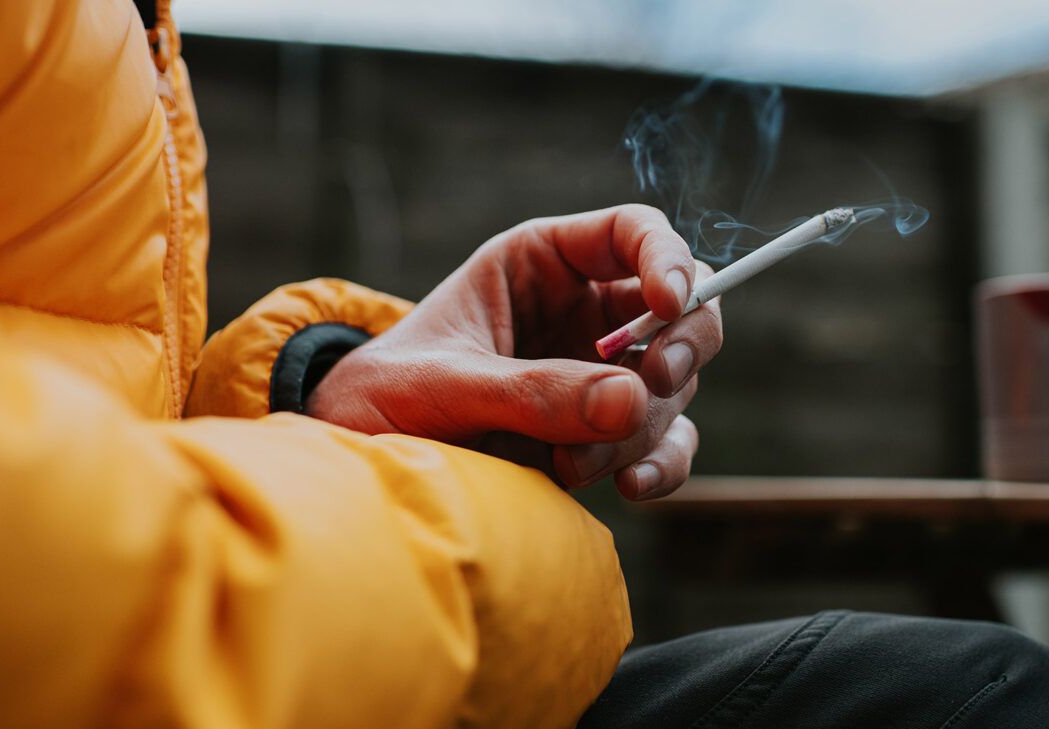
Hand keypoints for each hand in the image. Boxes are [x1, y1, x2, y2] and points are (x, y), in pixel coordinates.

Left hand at [307, 204, 722, 499]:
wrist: (364, 460)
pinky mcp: (604, 435)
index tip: (667, 302)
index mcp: (544, 263)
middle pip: (684, 308)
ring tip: (572, 463)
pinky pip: (665, 443)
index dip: (667, 258)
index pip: (635, 233)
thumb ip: (531, 390)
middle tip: (653, 380)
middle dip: (681, 344)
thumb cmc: (387, 394)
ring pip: (672, 386)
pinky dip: (662, 465)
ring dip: (641, 426)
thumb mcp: (445, 383)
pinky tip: (632, 485)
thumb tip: (631, 400)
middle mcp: (584, 314)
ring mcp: (601, 376)